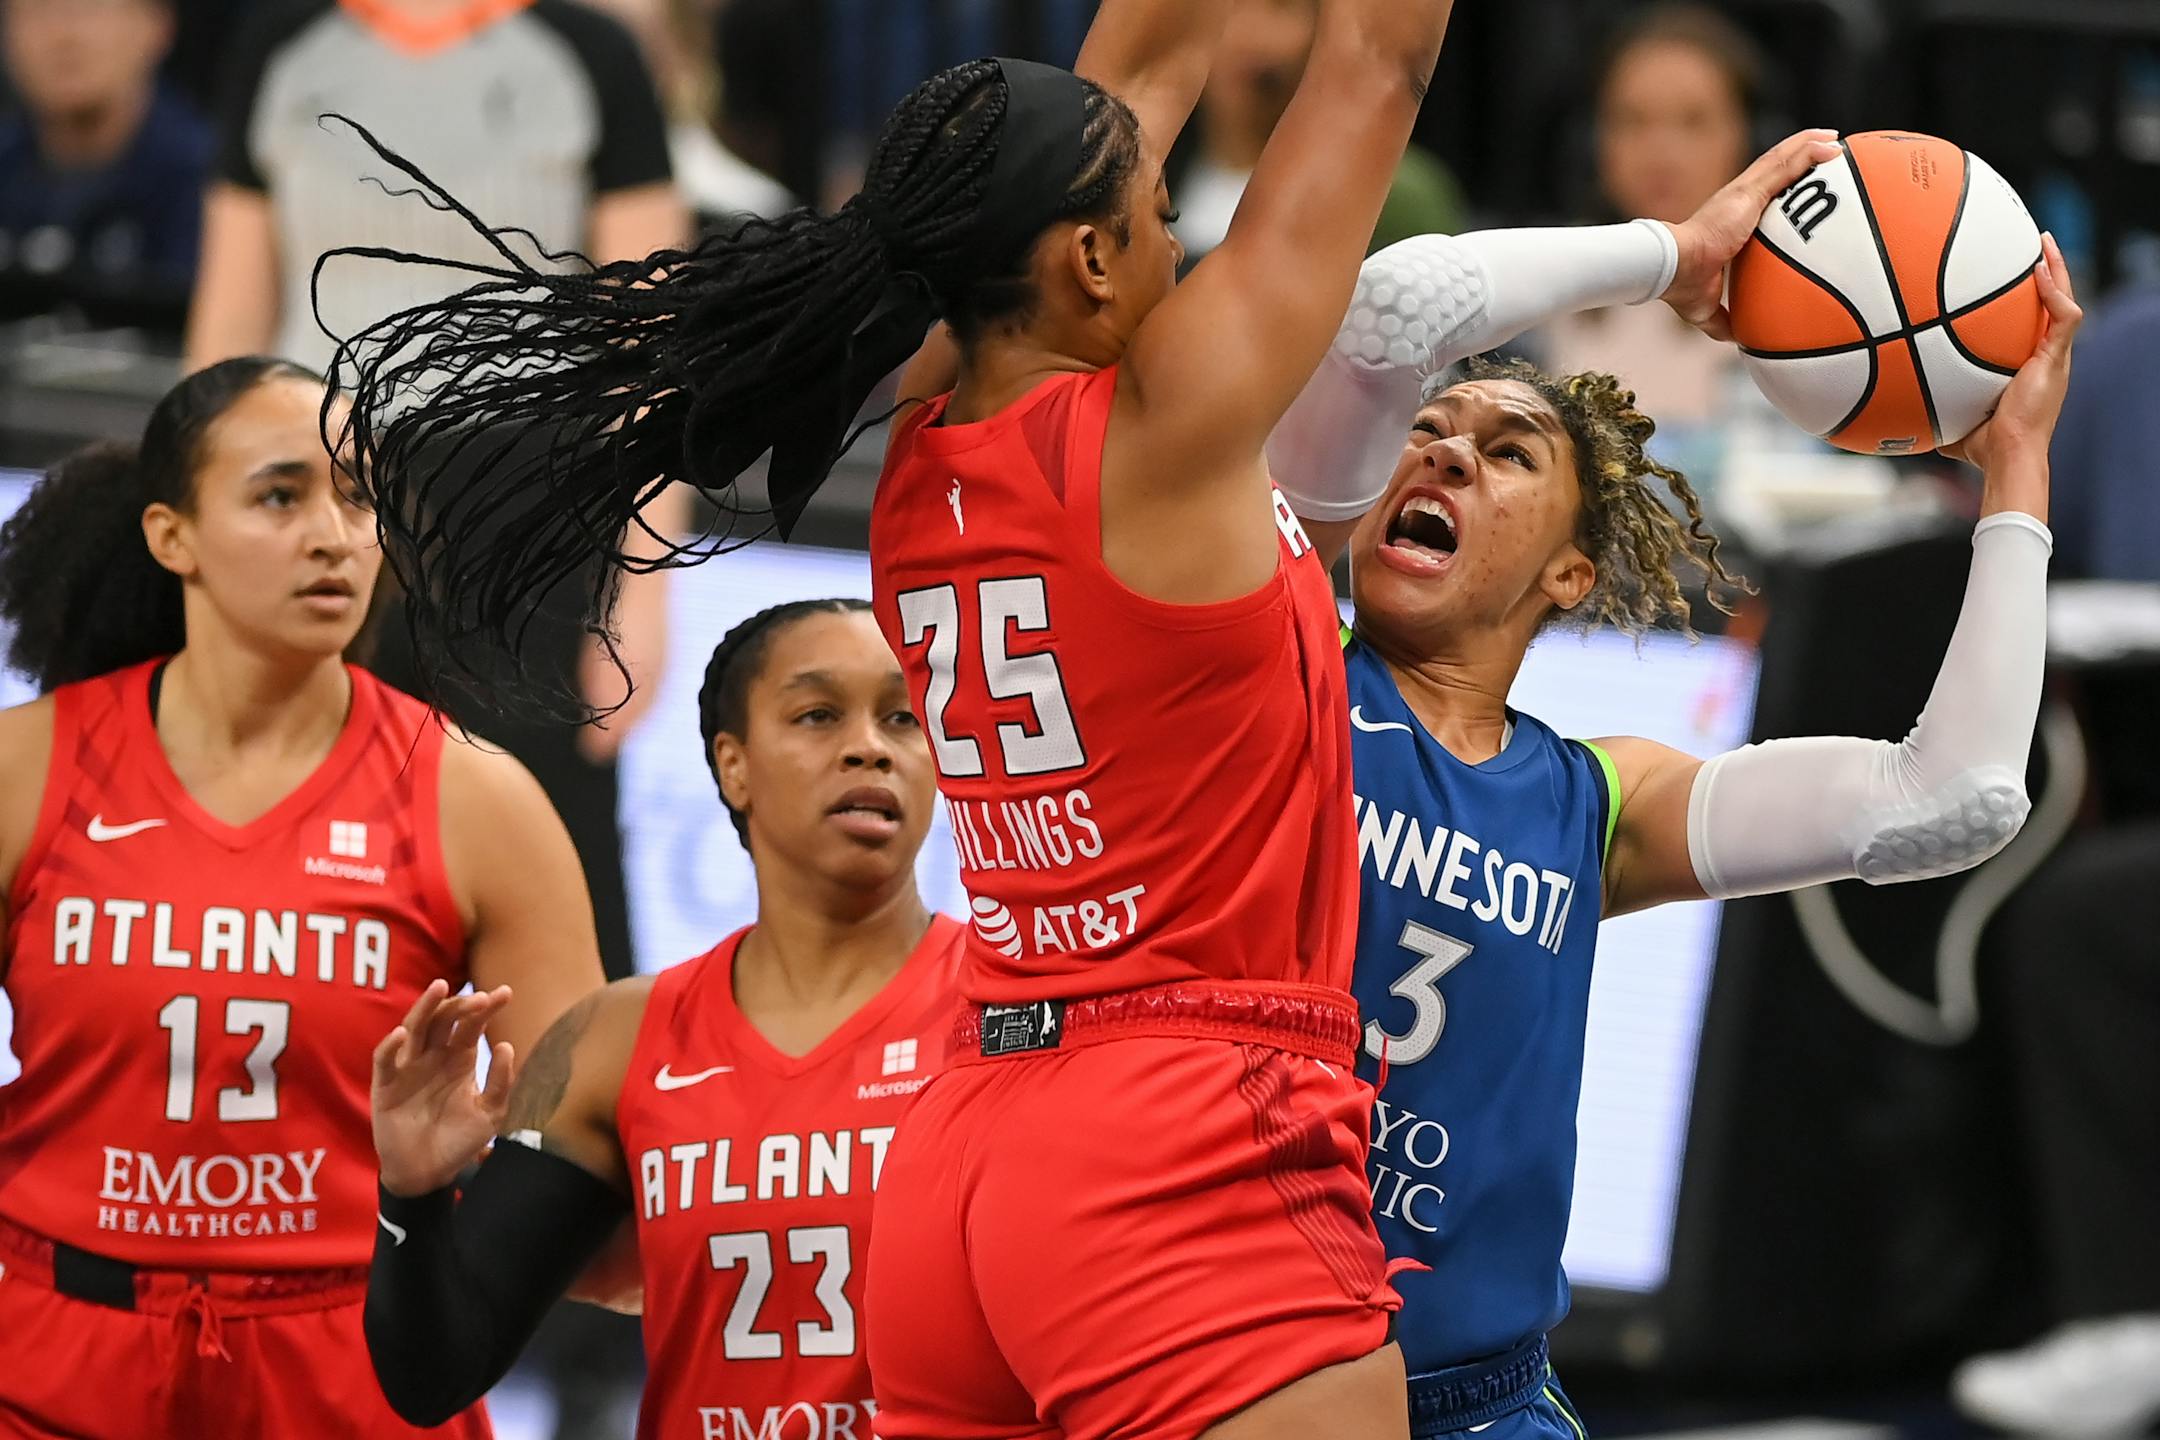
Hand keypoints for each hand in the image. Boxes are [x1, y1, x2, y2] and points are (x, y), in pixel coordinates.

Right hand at [371, 979, 515, 1197]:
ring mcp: (409, 1068)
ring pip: (414, 1028)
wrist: (428, 1173)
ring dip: (425, 1007)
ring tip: (439, 988)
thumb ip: (500, 1082)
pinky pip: (384, 1060)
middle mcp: (434, 1057)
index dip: (487, 1008)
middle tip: (480, 998)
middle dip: (461, 1005)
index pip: (472, 1025)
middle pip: (444, 1020)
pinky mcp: (385, 1086)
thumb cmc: (459, 1141)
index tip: (505, 993)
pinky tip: (403, 1034)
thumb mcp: (490, 1114)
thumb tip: (507, 1045)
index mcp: (460, 1059)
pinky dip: (391, 1045)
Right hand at [1663, 129, 1843, 340]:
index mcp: (1729, 222)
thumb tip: (1737, 338)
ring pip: (1780, 160)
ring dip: (1807, 145)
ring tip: (1833, 138)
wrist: (1671, 268)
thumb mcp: (1707, 307)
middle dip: (1797, 157)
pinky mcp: (1746, 192)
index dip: (1778, 187)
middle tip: (1825, 149)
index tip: (1800, 185)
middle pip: (1773, 170)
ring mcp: (1741, 193)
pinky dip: (1807, 151)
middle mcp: (1735, 201)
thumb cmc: (1682, 285)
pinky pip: (1783, 165)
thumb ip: (1723, 319)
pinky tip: (1830, 143)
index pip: (1759, 197)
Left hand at [1942, 232, 2081, 481]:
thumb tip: (1889, 408)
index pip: (2028, 322)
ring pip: (2064, 301)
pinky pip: (2065, 317)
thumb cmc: (1981, 447)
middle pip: (2051, 302)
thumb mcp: (1949, 416)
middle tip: (2031, 243)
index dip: (2024, 297)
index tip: (2006, 273)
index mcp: (2025, 364)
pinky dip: (2053, 293)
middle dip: (2044, 270)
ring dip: (2056, 269)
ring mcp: (2053, 356)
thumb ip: (1928, 404)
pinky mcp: (2057, 359)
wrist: (2006, 457)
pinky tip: (2037, 271)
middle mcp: (2043, 356)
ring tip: (2042, 241)